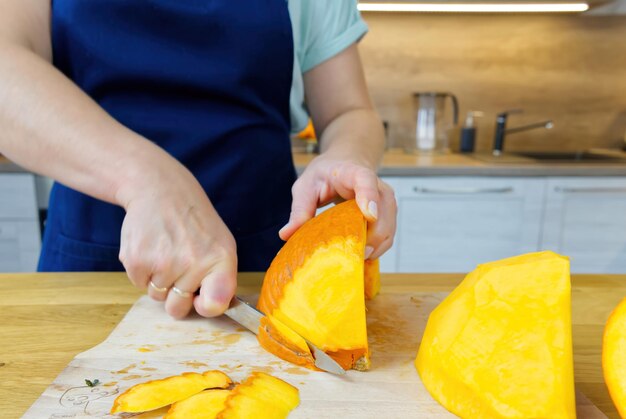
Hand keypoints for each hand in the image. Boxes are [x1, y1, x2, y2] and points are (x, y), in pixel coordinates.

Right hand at [116, 161, 236, 318]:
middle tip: (177, 266)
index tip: (200, 299)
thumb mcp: (220, 243)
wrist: (159, 189)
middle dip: (176, 295)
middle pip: (178, 308)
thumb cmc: (192, 221)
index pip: (215, 304)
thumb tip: (211, 309)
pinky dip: (142, 271)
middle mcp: (193, 263)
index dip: (205, 308)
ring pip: (157, 296)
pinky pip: (139, 284)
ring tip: (165, 250)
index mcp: (220, 259)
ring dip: (158, 279)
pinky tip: (150, 246)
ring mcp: (164, 263)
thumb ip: (220, 278)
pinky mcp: (137, 260)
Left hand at [279, 155, 396, 259]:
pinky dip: (376, 248)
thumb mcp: (306, 186)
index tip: (369, 215)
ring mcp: (385, 202)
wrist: (346, 163)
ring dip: (375, 246)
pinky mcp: (388, 215)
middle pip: (384, 211)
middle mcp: (377, 186)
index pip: (366, 180)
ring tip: (355, 258)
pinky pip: (387, 236)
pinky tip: (360, 255)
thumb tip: (286, 234)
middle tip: (354, 254)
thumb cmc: (325, 175)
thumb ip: (299, 209)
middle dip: (373, 236)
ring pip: (388, 227)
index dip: (369, 197)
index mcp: (353, 173)